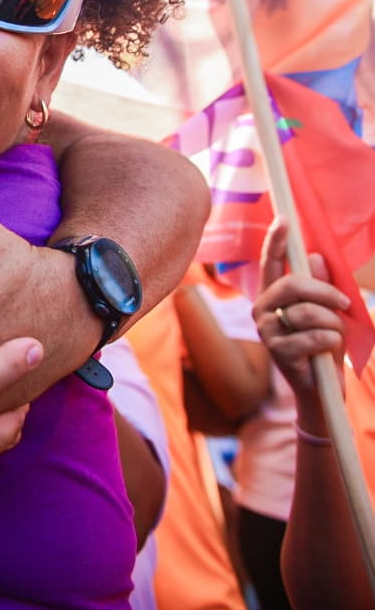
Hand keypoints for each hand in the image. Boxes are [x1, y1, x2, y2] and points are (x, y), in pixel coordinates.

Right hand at [253, 222, 348, 397]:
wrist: (320, 390)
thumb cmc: (322, 346)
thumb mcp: (326, 313)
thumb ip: (319, 286)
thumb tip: (314, 257)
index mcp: (272, 296)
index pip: (271, 263)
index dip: (276, 241)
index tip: (284, 220)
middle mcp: (262, 309)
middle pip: (294, 285)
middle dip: (327, 292)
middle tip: (346, 303)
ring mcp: (268, 331)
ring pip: (310, 312)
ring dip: (334, 324)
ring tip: (334, 336)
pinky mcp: (279, 351)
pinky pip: (316, 336)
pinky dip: (332, 342)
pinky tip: (327, 352)